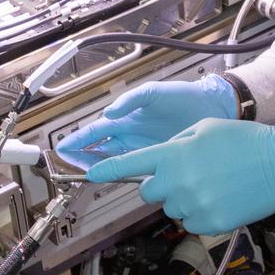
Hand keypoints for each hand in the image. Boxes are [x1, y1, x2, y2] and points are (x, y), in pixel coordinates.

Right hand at [56, 75, 236, 169]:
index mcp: (126, 117)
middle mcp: (131, 134)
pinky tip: (115, 181)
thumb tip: (109, 113)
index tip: (63, 149)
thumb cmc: (182, 96)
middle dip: (82, 157)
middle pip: (100, 148)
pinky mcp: (157, 158)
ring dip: (99, 167)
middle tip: (67, 167)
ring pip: (114, 160)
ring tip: (85, 175)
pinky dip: (122, 174)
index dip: (79, 140)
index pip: (96, 131)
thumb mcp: (154, 93)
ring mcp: (143, 147)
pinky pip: (135, 168)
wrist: (211, 107)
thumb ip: (131, 100)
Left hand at [85, 118, 274, 234]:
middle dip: (159, 184)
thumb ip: (175, 143)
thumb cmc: (243, 140)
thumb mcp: (203, 128)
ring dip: (183, 198)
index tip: (93, 174)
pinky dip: (200, 213)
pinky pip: (190, 222)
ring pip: (171, 207)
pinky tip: (219, 197)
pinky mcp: (209, 224)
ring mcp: (193, 205)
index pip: (131, 164)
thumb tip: (161, 159)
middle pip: (148, 192)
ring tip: (212, 183)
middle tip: (185, 173)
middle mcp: (177, 182)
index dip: (108, 169)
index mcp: (173, 154)